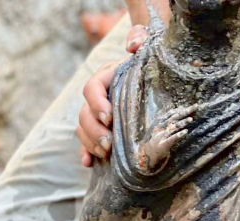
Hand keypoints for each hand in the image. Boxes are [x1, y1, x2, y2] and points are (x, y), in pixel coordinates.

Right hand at [77, 25, 149, 166]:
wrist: (156, 81)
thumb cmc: (152, 65)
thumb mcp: (148, 49)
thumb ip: (140, 39)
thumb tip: (133, 45)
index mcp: (106, 78)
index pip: (92, 88)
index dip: (97, 103)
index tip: (109, 117)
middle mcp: (99, 98)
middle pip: (84, 113)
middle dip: (95, 131)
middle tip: (109, 144)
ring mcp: (97, 116)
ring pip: (83, 129)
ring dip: (91, 143)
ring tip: (106, 153)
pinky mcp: (101, 131)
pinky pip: (87, 143)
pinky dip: (86, 153)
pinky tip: (89, 163)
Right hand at [136, 105, 195, 172]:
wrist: (146, 153)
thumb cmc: (155, 140)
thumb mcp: (160, 128)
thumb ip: (168, 120)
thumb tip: (179, 111)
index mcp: (160, 122)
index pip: (172, 113)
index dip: (181, 109)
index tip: (191, 106)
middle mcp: (161, 126)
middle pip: (174, 117)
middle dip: (185, 111)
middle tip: (195, 107)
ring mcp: (162, 135)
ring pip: (174, 127)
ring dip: (182, 122)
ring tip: (191, 119)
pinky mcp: (164, 144)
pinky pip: (172, 138)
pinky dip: (179, 135)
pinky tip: (186, 132)